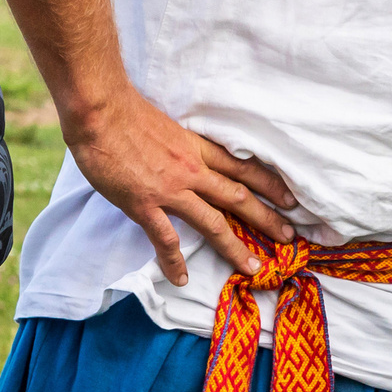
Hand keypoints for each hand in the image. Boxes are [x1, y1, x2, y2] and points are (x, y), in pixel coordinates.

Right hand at [64, 87, 298, 285]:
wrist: (101, 112)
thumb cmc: (128, 113)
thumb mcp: (169, 126)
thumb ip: (182, 145)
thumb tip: (185, 156)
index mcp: (198, 148)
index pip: (242, 168)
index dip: (269, 184)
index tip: (290, 198)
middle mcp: (192, 169)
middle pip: (238, 197)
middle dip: (267, 218)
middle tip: (290, 236)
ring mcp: (170, 189)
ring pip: (212, 222)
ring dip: (234, 247)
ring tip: (253, 268)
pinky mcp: (144, 204)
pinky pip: (165, 239)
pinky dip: (174, 261)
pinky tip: (181, 278)